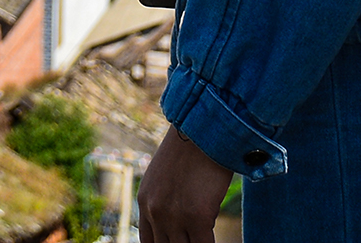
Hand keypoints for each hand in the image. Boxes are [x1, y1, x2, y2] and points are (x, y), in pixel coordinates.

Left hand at [138, 128, 233, 242]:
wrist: (203, 128)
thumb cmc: (192, 150)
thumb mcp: (166, 176)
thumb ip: (165, 200)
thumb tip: (177, 221)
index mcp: (145, 201)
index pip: (148, 242)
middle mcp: (154, 211)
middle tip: (191, 241)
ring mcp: (174, 216)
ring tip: (202, 240)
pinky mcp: (196, 217)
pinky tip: (215, 242)